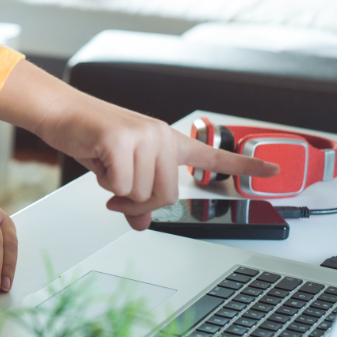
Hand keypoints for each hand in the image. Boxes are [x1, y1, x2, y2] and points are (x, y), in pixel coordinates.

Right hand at [0, 61, 279, 229]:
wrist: (61, 112)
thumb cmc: (89, 137)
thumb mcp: (117, 170)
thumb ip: (134, 197)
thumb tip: (140, 224)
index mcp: (167, 140)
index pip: (213, 154)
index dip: (245, 166)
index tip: (275, 170)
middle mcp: (161, 135)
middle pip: (166, 195)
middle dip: (138, 202)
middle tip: (116, 190)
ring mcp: (143, 135)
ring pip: (142, 194)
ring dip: (118, 192)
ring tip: (105, 169)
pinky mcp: (120, 140)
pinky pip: (121, 185)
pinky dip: (105, 183)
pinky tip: (97, 162)